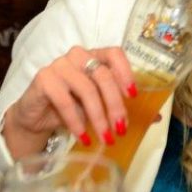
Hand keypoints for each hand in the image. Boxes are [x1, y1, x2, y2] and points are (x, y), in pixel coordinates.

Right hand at [4, 46, 135, 157]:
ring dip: (98, 116)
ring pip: (86, 89)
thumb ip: (123, 106)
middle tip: (121, 129)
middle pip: (103, 75)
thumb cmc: (72, 107)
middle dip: (115, 105)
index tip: (133, 95)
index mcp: (94, 56)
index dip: (126, 72)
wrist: (35, 117)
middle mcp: (78, 55)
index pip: (114, 53)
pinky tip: (83, 137)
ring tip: (105, 137)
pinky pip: (64, 100)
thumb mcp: (99, 106)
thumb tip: (156, 118)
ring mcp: (59, 65)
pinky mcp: (43, 79)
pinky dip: (76, 121)